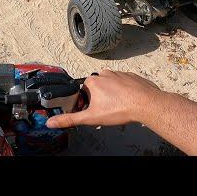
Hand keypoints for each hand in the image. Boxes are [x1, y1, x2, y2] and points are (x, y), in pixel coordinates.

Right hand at [46, 69, 161, 128]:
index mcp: (93, 81)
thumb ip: (70, 119)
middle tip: (107, 111)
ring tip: (118, 107)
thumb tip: (51, 122)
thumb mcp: (91, 117)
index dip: (86, 104)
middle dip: (99, 100)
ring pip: (111, 85)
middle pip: (97, 88)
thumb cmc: (120, 109)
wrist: (145, 103)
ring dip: (112, 95)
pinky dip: (125, 92)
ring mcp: (120, 73)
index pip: (83, 92)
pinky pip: (125, 84)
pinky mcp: (132, 76)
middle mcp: (105, 73)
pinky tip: (128, 102)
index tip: (93, 112)